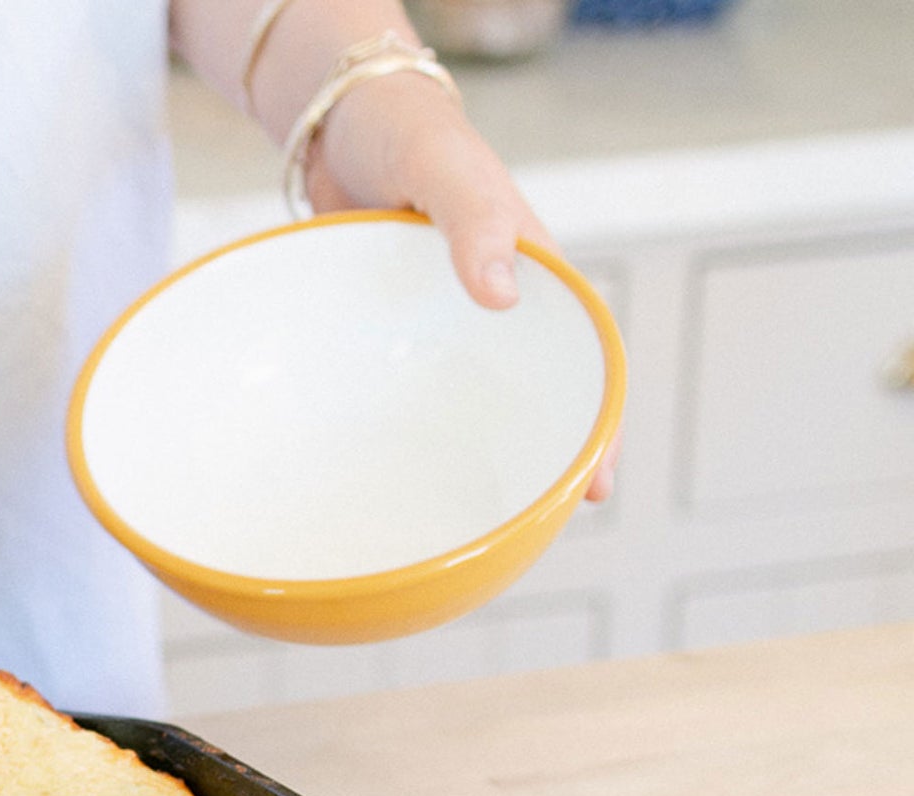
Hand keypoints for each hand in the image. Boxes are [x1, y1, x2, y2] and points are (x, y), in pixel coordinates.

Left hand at [308, 73, 616, 500]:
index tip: (597, 486)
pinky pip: (396, 392)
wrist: (337, 122)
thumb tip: (502, 295)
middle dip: (530, 464)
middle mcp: (487, 316)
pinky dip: (394, 431)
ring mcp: (434, 332)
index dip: (594, 427)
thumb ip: (475, 224)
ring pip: (455, 407)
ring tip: (458, 526)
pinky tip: (381, 477)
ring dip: (459, 459)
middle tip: (529, 533)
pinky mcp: (382, 337)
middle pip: (520, 401)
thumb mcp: (449, 170)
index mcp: (531, 280)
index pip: (580, 363)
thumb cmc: (409, 136)